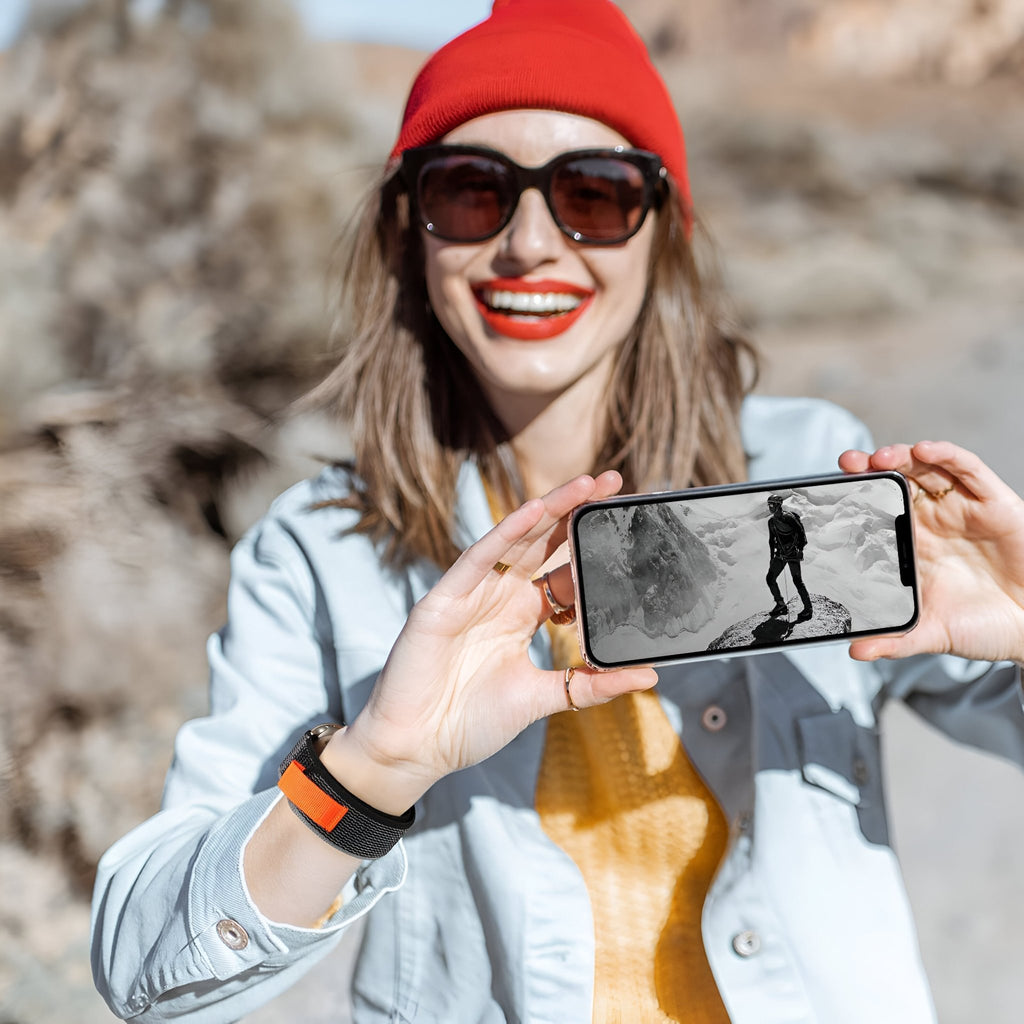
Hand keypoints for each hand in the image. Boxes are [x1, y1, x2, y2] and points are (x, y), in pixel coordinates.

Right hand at [336, 472, 657, 810]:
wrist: (418, 747)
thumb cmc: (472, 722)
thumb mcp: (544, 697)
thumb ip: (591, 684)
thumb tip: (647, 676)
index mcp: (523, 614)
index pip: (564, 570)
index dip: (592, 548)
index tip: (628, 526)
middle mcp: (500, 596)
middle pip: (545, 543)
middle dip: (577, 512)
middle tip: (614, 483)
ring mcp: (473, 593)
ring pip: (515, 539)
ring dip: (549, 509)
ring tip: (585, 485)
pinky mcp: (444, 598)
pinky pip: (478, 558)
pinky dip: (504, 533)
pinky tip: (532, 511)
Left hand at [839, 442, 1023, 664]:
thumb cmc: (983, 626)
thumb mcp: (932, 633)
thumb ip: (895, 641)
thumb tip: (857, 651)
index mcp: (914, 544)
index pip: (879, 510)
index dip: (856, 495)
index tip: (829, 490)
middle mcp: (935, 520)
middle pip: (899, 480)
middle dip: (872, 467)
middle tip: (849, 463)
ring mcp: (964, 509)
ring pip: (929, 468)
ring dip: (904, 455)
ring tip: (880, 457)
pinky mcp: (996, 504)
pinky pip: (970, 470)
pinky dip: (947, 455)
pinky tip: (926, 450)